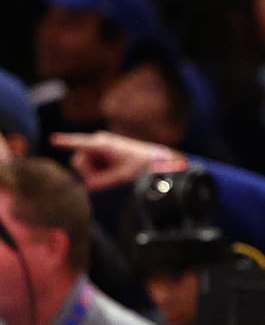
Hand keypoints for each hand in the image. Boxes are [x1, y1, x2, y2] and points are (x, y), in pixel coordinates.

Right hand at [54, 131, 185, 191]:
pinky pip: (89, 167)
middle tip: (104, 178)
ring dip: (93, 173)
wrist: (151, 160)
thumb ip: (100, 182)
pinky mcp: (98, 153)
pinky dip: (96, 172)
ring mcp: (97, 147)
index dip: (66, 142)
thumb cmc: (137, 166)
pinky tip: (110, 170)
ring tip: (111, 172)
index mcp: (103, 144)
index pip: (81, 143)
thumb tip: (84, 185)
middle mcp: (98, 142)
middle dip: (87, 172)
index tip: (52, 139)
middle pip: (78, 161)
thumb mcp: (120, 176)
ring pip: (82, 166)